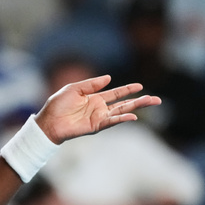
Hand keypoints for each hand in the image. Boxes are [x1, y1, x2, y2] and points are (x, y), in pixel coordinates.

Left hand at [35, 75, 161, 143]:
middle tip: (156, 99)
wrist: (48, 121)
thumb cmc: (58, 104)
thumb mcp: (75, 88)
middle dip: (140, 101)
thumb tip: (109, 78)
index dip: (128, 90)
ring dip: (136, 108)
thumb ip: (92, 84)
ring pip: (122, 112)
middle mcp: (100, 108)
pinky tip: (132, 116)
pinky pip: (111, 121)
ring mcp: (99, 118)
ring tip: (151, 103)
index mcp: (95, 98)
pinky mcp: (96, 126)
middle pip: (124, 104)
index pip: (116, 93)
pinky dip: (122, 119)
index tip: (140, 86)